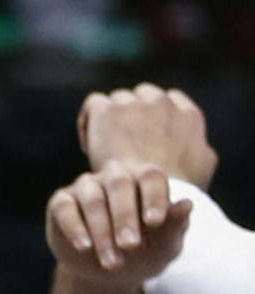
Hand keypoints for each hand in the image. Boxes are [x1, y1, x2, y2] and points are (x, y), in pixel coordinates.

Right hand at [46, 166, 192, 284]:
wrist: (111, 274)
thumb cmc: (145, 253)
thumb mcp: (165, 246)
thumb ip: (176, 226)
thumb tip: (187, 204)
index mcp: (144, 180)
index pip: (150, 176)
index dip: (153, 197)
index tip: (154, 223)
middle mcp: (115, 176)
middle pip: (119, 182)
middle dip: (125, 215)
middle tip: (130, 246)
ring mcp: (86, 187)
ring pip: (92, 198)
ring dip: (102, 232)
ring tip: (111, 263)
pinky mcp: (61, 202)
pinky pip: (64, 207)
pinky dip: (75, 227)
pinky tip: (84, 247)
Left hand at [81, 82, 216, 189]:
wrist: (149, 197)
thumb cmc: (175, 189)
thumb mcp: (203, 167)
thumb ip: (200, 146)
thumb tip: (197, 141)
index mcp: (188, 113)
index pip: (170, 101)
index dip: (157, 117)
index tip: (148, 137)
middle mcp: (161, 102)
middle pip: (143, 97)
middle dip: (135, 115)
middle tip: (126, 141)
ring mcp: (133, 104)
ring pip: (118, 100)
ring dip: (113, 119)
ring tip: (107, 146)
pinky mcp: (107, 110)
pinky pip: (94, 104)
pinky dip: (89, 121)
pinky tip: (91, 146)